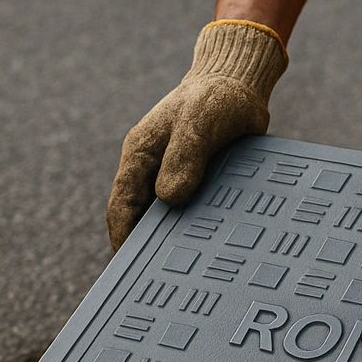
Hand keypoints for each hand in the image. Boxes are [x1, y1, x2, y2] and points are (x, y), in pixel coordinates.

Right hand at [107, 20, 287, 249]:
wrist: (240, 82)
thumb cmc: (217, 96)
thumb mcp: (200, 122)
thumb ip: (185, 155)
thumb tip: (169, 197)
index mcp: (140, 155)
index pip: (122, 205)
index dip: (124, 237)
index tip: (132, 266)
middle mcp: (152, 169)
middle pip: (141, 218)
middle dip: (147, 247)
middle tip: (161, 279)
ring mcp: (173, 176)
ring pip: (167, 218)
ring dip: (174, 240)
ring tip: (187, 271)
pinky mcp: (198, 181)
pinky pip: (192, 212)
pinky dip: (196, 230)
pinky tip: (211, 250)